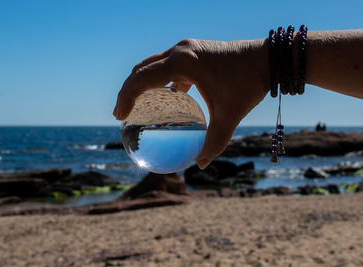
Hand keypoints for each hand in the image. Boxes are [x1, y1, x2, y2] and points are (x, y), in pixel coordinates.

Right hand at [113, 38, 268, 168]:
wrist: (269, 59)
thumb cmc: (249, 85)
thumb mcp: (230, 116)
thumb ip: (214, 142)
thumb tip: (200, 164)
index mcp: (183, 62)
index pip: (142, 79)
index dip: (126, 97)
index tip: (120, 117)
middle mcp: (180, 51)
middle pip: (141, 69)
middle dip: (127, 90)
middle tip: (121, 114)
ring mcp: (186, 50)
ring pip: (152, 65)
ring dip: (141, 83)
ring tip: (135, 106)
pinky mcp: (193, 53)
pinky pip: (168, 67)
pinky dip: (160, 81)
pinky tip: (166, 98)